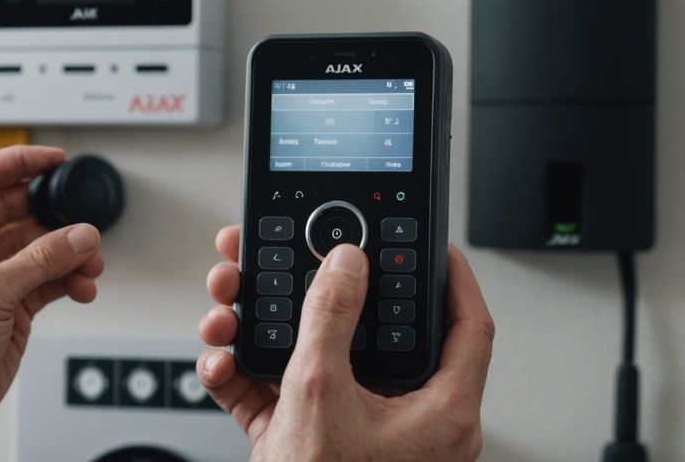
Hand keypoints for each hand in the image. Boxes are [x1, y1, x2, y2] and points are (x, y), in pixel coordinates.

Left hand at [0, 146, 103, 445]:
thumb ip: (39, 261)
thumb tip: (78, 237)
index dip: (21, 161)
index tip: (54, 158)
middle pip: (17, 209)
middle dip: (54, 216)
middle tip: (81, 221)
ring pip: (38, 246)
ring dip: (68, 252)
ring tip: (89, 263)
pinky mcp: (6, 304)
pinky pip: (46, 278)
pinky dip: (68, 279)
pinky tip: (82, 285)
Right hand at [198, 226, 493, 461]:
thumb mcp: (322, 394)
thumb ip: (331, 319)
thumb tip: (344, 264)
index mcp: (436, 411)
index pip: (464, 327)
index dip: (450, 276)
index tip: (431, 242)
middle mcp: (400, 418)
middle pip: (368, 332)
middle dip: (316, 291)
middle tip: (296, 256)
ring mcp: (352, 430)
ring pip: (314, 357)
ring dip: (264, 328)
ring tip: (230, 306)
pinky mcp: (309, 443)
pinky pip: (280, 393)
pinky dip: (246, 374)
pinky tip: (220, 361)